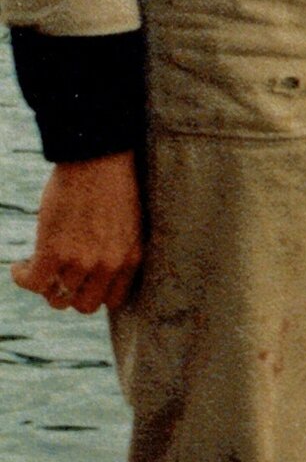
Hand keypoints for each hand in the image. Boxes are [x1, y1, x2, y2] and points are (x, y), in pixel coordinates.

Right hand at [11, 152, 144, 316]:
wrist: (97, 156)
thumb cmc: (111, 181)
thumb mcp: (126, 223)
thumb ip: (115, 247)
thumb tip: (92, 263)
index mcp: (131, 259)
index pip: (112, 300)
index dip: (93, 293)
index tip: (80, 284)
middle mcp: (108, 265)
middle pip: (84, 304)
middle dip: (69, 295)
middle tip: (56, 277)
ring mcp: (81, 261)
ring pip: (57, 296)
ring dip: (44, 285)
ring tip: (35, 267)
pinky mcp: (54, 251)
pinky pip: (34, 281)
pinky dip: (22, 277)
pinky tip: (19, 266)